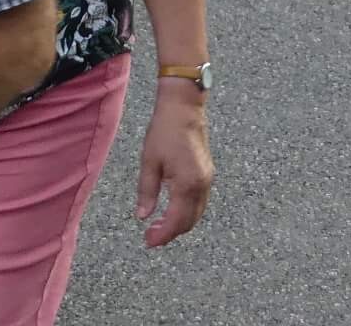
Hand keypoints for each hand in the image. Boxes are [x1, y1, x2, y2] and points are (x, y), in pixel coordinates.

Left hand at [136, 83, 213, 246]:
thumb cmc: (164, 131)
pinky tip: (172, 209)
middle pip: (189, 221)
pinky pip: (200, 201)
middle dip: (171, 233)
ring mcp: (207, 179)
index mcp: (187, 183)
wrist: (184, 107)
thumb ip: (147, 191)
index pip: (176, 221)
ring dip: (180, 223)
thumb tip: (143, 216)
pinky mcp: (207, 172)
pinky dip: (187, 211)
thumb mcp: (150, 162)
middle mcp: (202, 184)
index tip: (148, 241)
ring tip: (159, 226)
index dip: (162, 235)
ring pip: (197, 213)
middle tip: (150, 236)